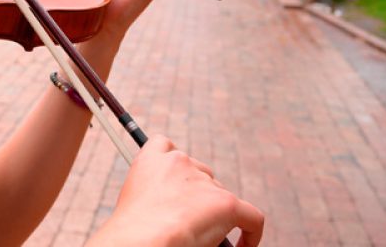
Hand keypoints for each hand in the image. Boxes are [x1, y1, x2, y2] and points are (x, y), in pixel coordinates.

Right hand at [91, 136, 263, 246]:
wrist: (142, 239)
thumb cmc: (133, 230)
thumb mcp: (135, 200)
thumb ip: (154, 191)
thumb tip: (173, 208)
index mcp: (152, 158)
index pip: (166, 147)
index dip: (175, 167)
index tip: (177, 187)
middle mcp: (179, 161)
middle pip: (201, 174)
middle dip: (199, 196)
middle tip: (191, 222)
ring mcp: (205, 181)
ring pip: (221, 196)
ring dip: (216, 214)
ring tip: (205, 239)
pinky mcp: (227, 203)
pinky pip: (252, 217)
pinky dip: (251, 234)